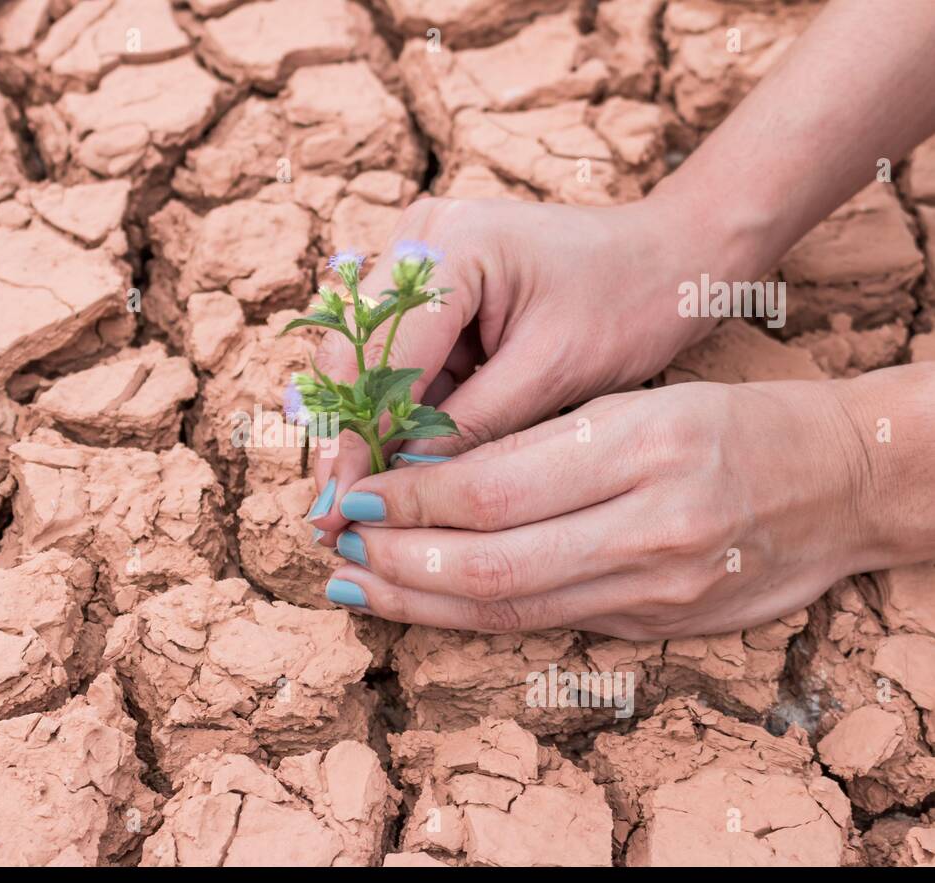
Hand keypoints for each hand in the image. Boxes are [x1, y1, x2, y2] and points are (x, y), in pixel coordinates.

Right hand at [306, 193, 754, 539]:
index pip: (376, 357)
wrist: (675, 256)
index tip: (339, 509)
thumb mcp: (552, 372)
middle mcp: (420, 239)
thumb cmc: (631, 302)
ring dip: (366, 430)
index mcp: (451, 246)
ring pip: (367, 360)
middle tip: (332, 517)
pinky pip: (399, 357)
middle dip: (346, 438)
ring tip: (355, 505)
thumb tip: (398, 491)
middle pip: (352, 353)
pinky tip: (391, 468)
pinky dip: (397, 413)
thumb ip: (470, 428)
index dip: (354, 439)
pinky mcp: (434, 286)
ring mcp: (421, 257)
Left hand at [321, 379, 876, 639]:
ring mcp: (658, 590)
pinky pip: (544, 627)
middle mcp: (651, 527)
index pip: (493, 488)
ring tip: (357, 583)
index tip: (354, 491)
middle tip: (337, 544)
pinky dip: (472, 617)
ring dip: (419, 600)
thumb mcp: (636, 405)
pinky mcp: (658, 627)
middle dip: (397, 559)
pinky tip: (425, 603)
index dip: (408, 497)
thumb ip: (537, 446)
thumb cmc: (734, 424)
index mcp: (642, 447)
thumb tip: (426, 477)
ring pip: (510, 609)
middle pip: (490, 564)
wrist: (842, 481)